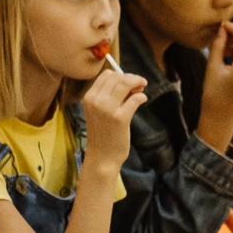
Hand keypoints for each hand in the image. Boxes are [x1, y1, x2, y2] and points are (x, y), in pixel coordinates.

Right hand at [78, 64, 149, 178]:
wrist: (102, 156)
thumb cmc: (103, 133)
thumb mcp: (100, 111)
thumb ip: (112, 96)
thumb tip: (132, 81)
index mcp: (89, 97)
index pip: (107, 75)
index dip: (120, 75)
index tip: (129, 83)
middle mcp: (96, 101)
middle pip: (118, 77)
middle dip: (131, 78)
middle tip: (139, 86)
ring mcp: (107, 109)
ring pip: (126, 83)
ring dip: (138, 83)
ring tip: (141, 91)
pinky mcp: (120, 118)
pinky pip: (135, 98)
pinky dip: (142, 96)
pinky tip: (143, 100)